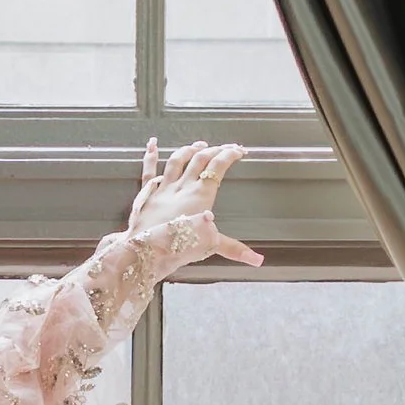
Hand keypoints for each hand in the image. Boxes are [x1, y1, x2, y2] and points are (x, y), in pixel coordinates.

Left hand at [129, 138, 264, 269]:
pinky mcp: (147, 194)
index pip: (218, 167)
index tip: (239, 151)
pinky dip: (150, 155)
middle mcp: (183, 186)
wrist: (146, 252)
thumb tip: (258, 260)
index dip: (229, 155)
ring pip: (178, 160)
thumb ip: (234, 249)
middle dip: (214, 150)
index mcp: (201, 195)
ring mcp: (164, 188)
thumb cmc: (178, 247)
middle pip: (200, 159)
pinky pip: (148, 170)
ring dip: (190, 150)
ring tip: (199, 145)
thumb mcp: (210, 246)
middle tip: (224, 147)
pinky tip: (152, 144)